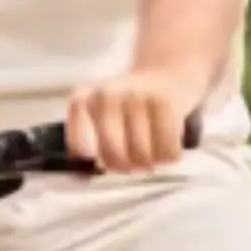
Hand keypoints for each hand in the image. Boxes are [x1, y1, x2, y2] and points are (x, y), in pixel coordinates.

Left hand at [65, 62, 209, 171]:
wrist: (170, 72)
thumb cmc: (132, 106)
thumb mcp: (101, 116)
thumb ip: (87, 143)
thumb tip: (81, 178)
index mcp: (83, 99)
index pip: (80, 148)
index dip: (96, 164)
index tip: (105, 162)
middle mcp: (105, 95)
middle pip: (113, 156)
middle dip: (126, 167)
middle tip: (134, 162)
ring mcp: (136, 96)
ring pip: (142, 156)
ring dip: (150, 163)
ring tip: (152, 150)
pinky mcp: (165, 102)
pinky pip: (166, 151)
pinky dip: (169, 157)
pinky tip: (168, 145)